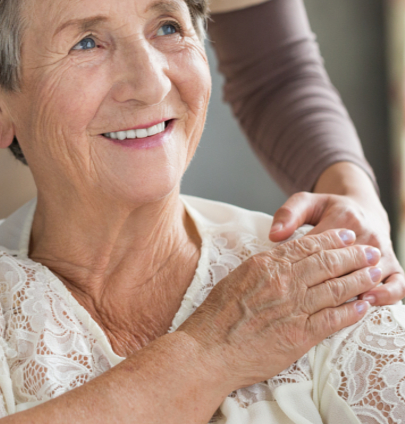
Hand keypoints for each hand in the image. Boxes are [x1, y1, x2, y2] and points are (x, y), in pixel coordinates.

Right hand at [181, 229, 379, 389]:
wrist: (210, 347)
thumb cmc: (217, 316)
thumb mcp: (237, 278)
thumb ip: (262, 269)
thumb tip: (277, 262)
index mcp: (266, 264)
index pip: (306, 246)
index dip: (331, 240)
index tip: (346, 236)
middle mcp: (283, 282)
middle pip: (327, 263)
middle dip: (353, 256)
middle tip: (371, 251)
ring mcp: (293, 307)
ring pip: (336, 288)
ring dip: (359, 280)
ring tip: (375, 274)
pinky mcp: (300, 334)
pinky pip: (333, 319)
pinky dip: (351, 311)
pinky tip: (364, 306)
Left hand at [269, 162, 404, 305]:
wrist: (362, 209)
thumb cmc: (328, 209)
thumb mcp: (306, 203)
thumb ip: (288, 215)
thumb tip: (274, 236)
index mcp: (344, 219)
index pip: (324, 245)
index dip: (305, 263)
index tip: (288, 277)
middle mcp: (368, 236)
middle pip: (350, 264)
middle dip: (331, 282)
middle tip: (310, 297)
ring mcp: (383, 253)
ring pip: (375, 276)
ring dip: (359, 290)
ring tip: (341, 302)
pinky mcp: (395, 266)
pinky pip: (398, 285)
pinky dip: (387, 295)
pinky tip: (367, 302)